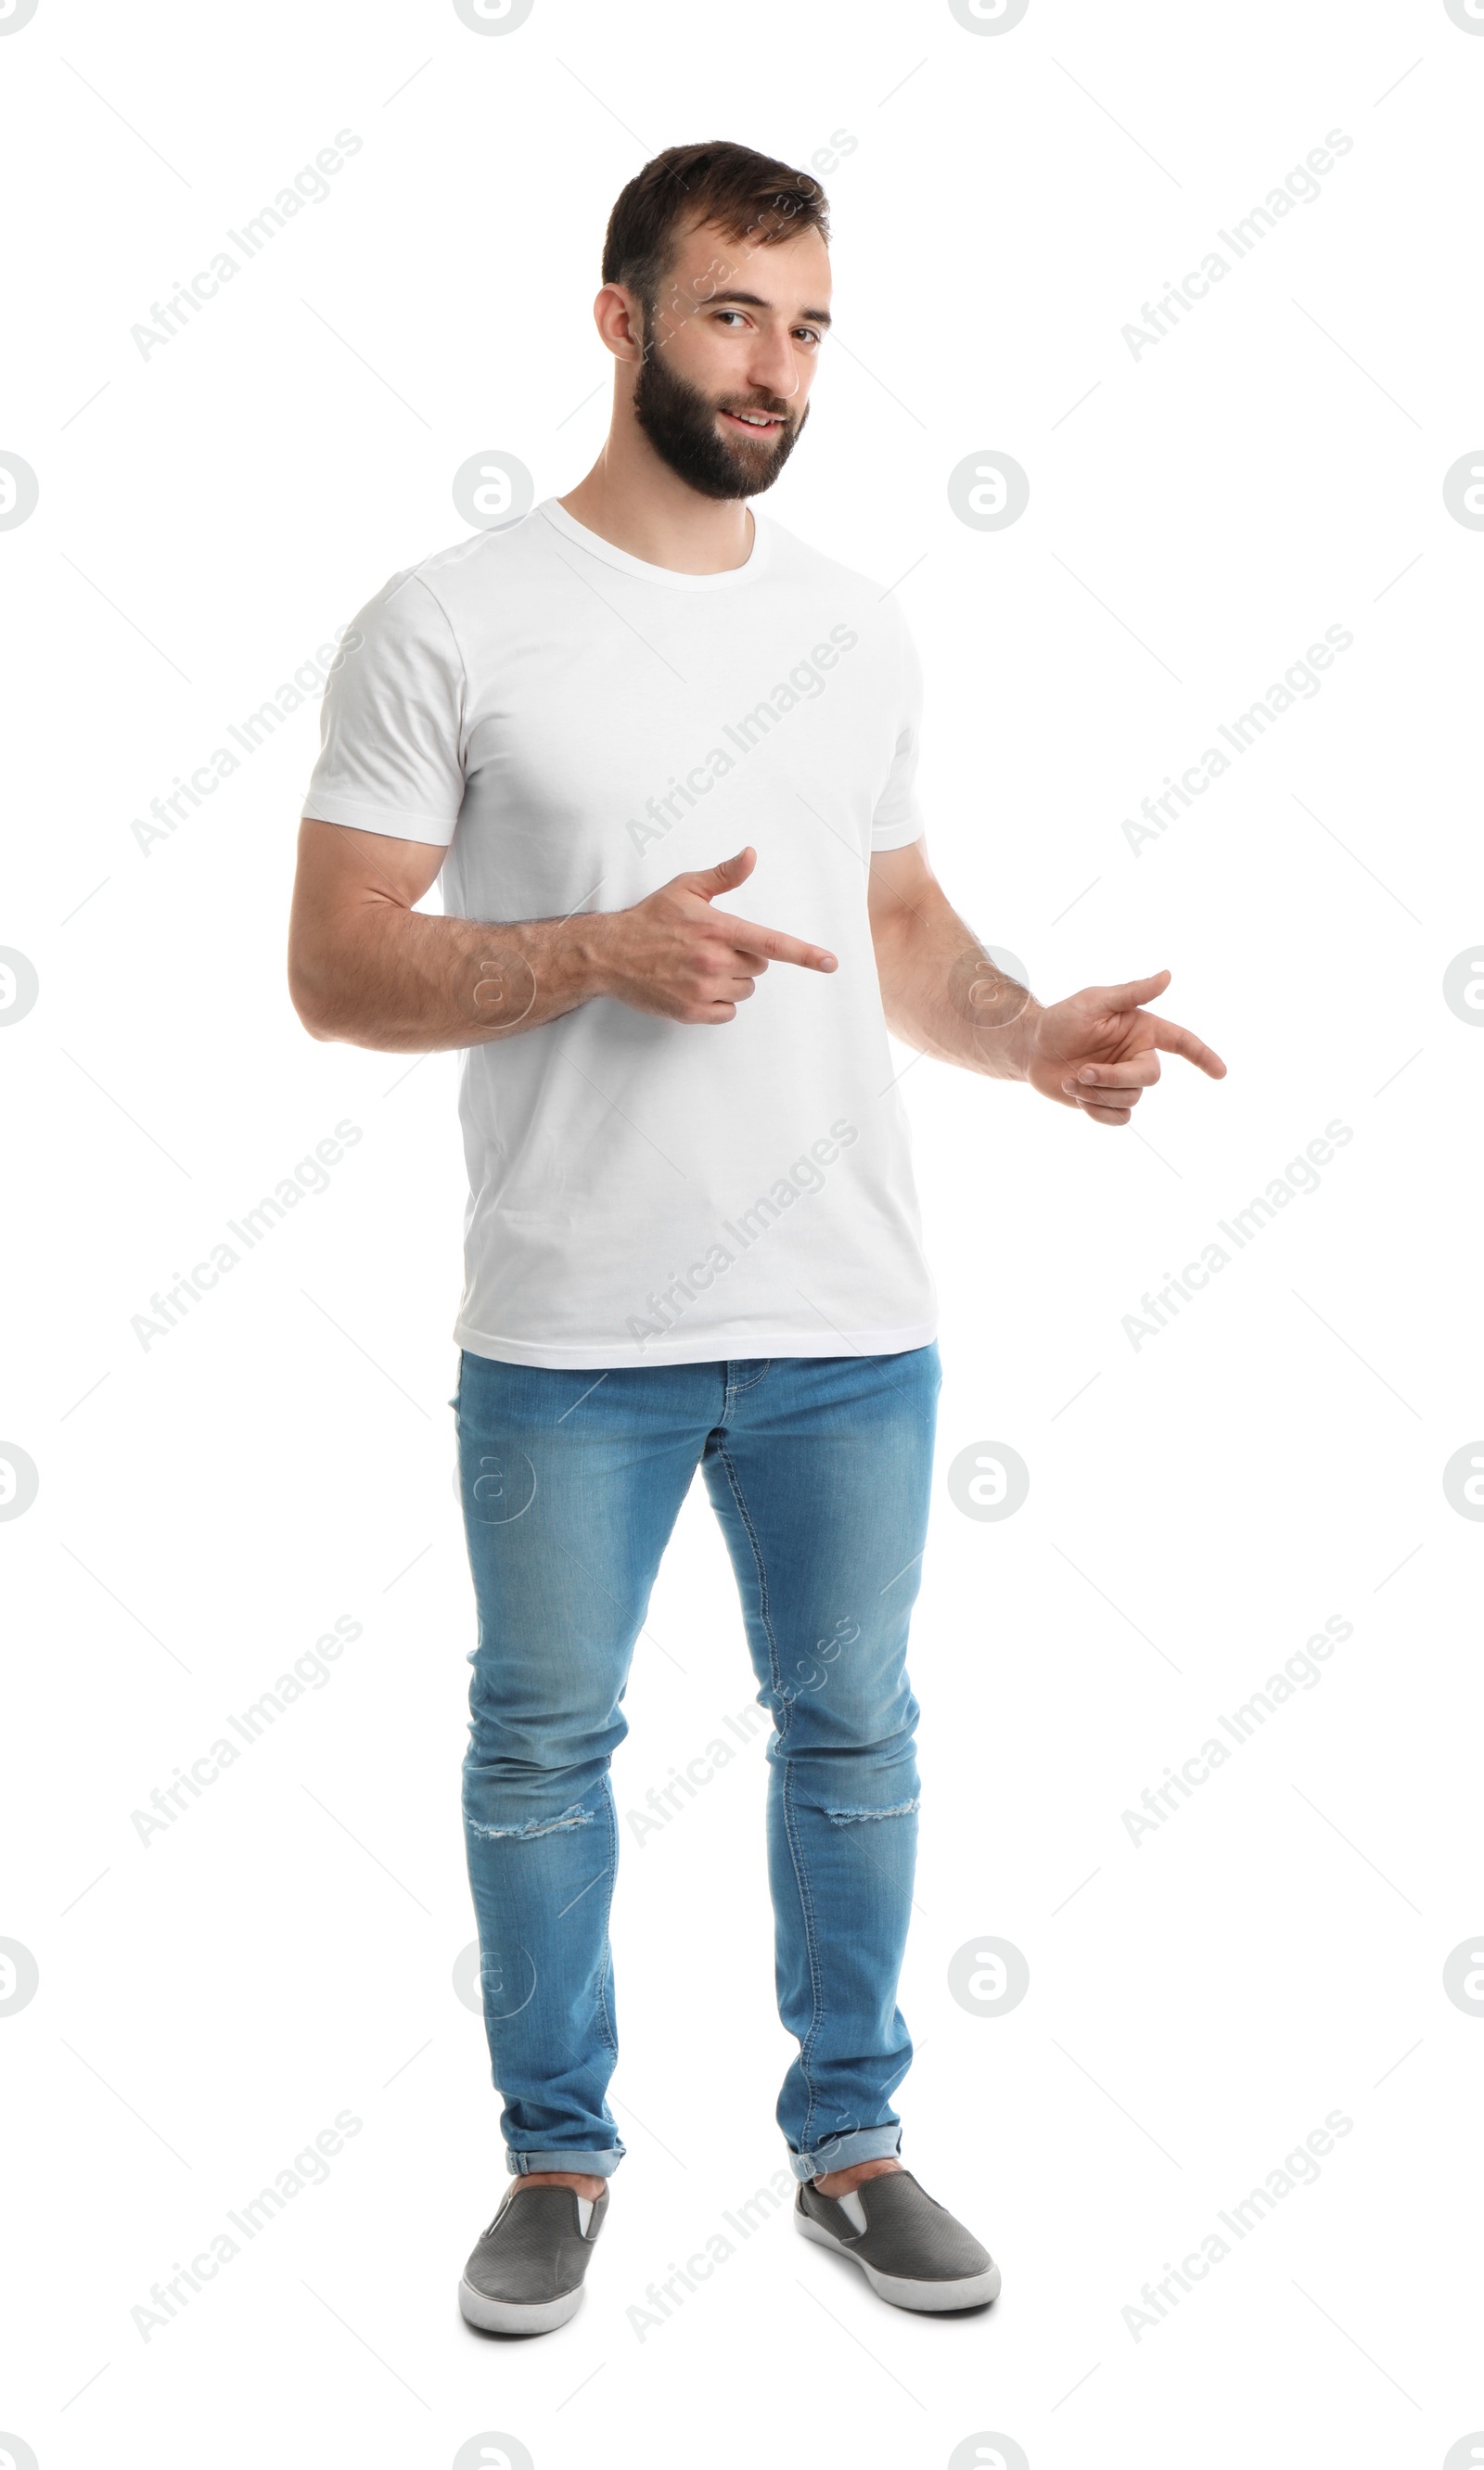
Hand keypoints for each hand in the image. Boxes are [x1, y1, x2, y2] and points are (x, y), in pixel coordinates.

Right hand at [592, 847, 836, 1024]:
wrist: (610, 954)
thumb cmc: (650, 919)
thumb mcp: (686, 888)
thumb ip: (723, 875)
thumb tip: (751, 855)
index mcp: (718, 928)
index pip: (771, 943)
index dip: (805, 954)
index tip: (830, 962)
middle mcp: (713, 960)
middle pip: (759, 967)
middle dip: (745, 958)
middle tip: (714, 948)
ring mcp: (702, 988)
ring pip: (745, 990)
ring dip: (732, 981)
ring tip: (700, 967)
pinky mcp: (691, 1011)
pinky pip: (727, 1012)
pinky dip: (718, 1003)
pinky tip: (696, 987)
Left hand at [1022, 969, 1225, 1124]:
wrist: (1031, 1049)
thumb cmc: (1062, 1019)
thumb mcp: (1096, 1000)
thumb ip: (1133, 992)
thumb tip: (1168, 976)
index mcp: (1143, 1031)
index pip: (1182, 1042)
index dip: (1203, 1056)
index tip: (1221, 1073)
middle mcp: (1138, 1056)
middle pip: (1150, 1077)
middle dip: (1115, 1078)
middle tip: (1082, 1072)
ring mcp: (1124, 1082)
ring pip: (1131, 1100)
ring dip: (1097, 1093)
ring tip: (1071, 1080)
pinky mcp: (1107, 1102)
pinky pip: (1118, 1119)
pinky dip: (1096, 1111)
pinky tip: (1076, 1095)